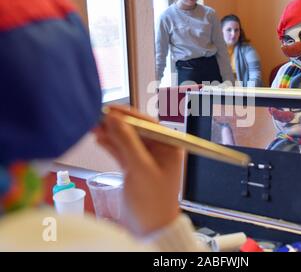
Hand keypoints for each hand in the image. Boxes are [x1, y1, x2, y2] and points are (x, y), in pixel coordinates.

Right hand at [94, 106, 183, 235]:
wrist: (150, 228)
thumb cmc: (153, 201)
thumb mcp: (141, 168)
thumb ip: (127, 142)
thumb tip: (115, 119)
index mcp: (169, 147)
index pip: (148, 124)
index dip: (128, 115)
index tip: (110, 110)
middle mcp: (159, 150)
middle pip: (135, 130)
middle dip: (117, 124)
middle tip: (98, 117)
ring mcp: (145, 158)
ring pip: (126, 139)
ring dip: (111, 133)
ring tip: (94, 126)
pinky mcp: (134, 167)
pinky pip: (121, 150)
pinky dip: (111, 144)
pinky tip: (100, 138)